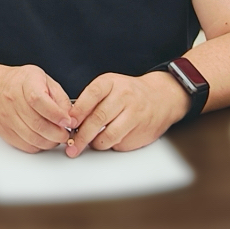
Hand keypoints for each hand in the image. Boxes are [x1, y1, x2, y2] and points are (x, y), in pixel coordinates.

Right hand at [0, 65, 73, 152]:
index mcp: (26, 82)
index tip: (68, 122)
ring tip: (57, 137)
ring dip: (50, 142)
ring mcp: (7, 117)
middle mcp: (13, 99)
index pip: (39, 100)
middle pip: (37, 123)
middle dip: (57, 134)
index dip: (56, 114)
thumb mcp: (45, 80)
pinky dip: (39, 146)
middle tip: (66, 134)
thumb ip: (60, 98)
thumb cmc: (22, 83)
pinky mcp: (5, 131)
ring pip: (32, 138)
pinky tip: (44, 138)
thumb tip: (71, 117)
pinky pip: (25, 145)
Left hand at [66, 71, 189, 157]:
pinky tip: (110, 140)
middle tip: (72, 145)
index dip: (77, 112)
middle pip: (98, 119)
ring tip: (91, 143)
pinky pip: (121, 143)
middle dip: (82, 135)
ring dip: (96, 143)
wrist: (162, 97)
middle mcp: (124, 97)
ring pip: (109, 135)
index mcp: (112, 83)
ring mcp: (135, 114)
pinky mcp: (142, 131)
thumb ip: (90, 100)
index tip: (68, 123)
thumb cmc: (129, 92)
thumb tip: (70, 120)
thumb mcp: (109, 86)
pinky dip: (112, 145)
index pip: (91, 96)